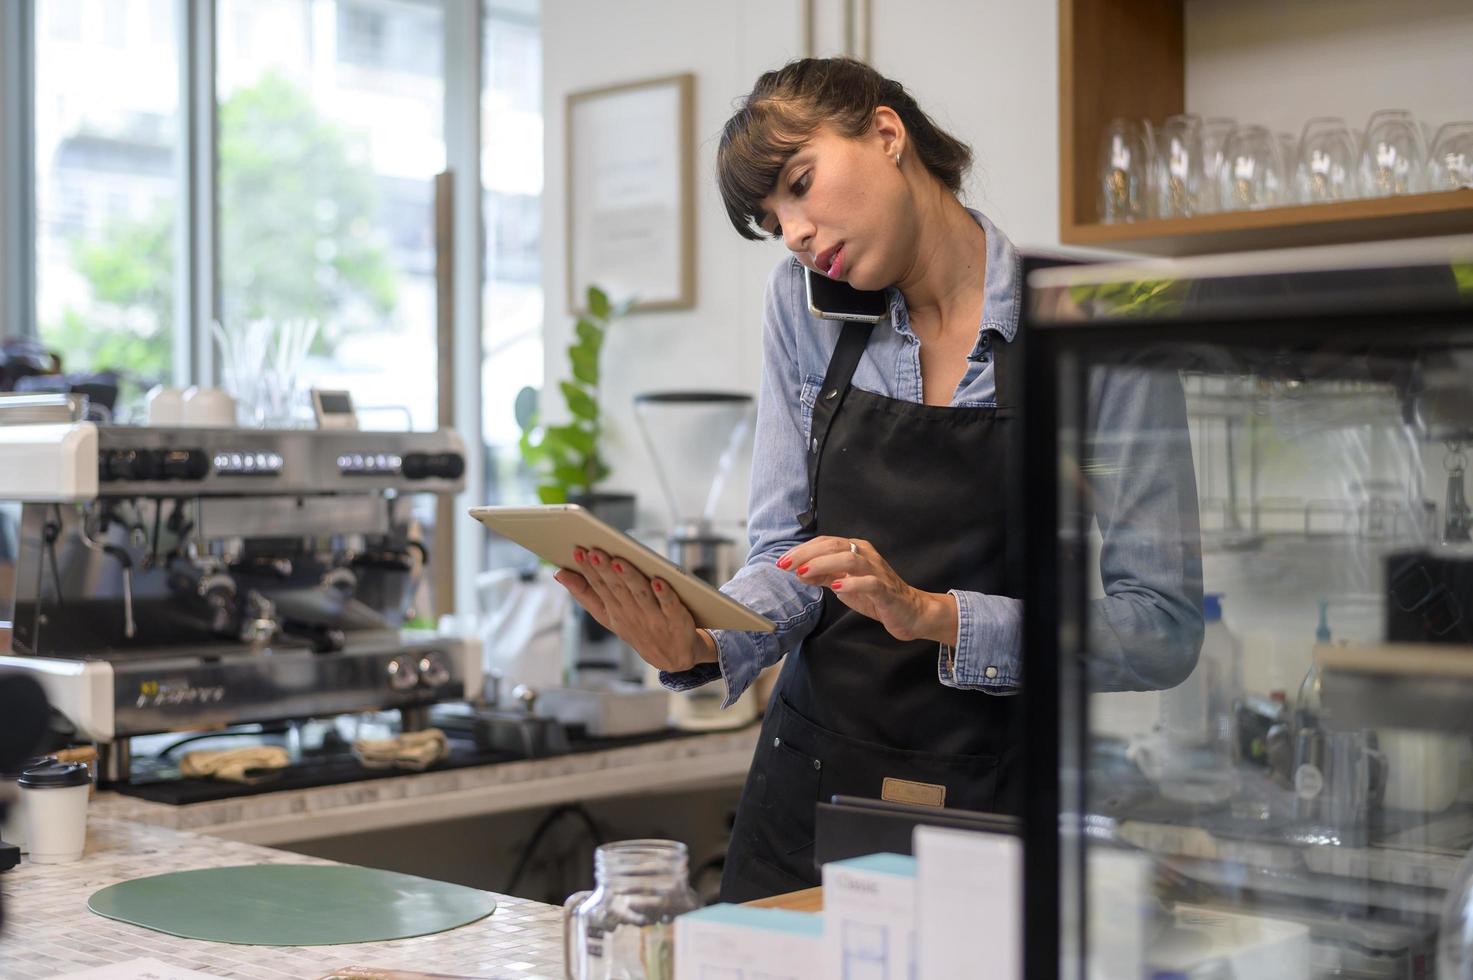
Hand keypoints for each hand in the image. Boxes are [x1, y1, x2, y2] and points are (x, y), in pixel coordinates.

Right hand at [552, 546, 717, 672]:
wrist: (674, 657)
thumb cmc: (638, 628)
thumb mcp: (608, 616)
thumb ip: (585, 594)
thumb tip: (558, 573)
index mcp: (614, 612)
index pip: (598, 588)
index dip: (587, 570)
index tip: (578, 551)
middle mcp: (632, 615)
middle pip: (616, 589)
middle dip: (604, 570)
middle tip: (594, 550)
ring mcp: (654, 619)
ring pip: (640, 595)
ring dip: (629, 578)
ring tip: (618, 561)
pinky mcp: (677, 620)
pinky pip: (670, 605)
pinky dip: (664, 594)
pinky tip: (659, 580)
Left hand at [777, 536, 957, 644]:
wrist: (908, 611)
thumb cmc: (875, 595)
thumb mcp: (842, 583)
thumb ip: (822, 576)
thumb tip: (797, 571)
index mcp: (855, 549)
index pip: (824, 542)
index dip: (802, 550)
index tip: (782, 562)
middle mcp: (866, 555)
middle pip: (834, 546)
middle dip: (806, 554)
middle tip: (786, 565)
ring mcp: (877, 571)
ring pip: (850, 558)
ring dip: (824, 564)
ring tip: (805, 573)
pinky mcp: (887, 590)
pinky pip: (870, 582)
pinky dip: (851, 583)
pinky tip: (836, 587)